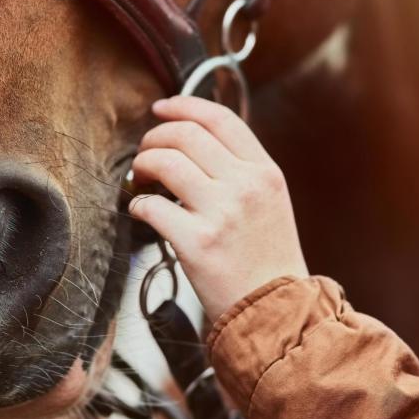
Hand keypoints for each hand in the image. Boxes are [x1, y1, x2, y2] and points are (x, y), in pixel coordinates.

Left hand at [129, 96, 308, 322]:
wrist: (278, 312)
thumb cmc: (268, 261)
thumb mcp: (270, 203)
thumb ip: (241, 171)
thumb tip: (193, 141)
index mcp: (265, 172)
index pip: (220, 118)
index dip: (184, 105)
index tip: (161, 109)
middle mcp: (246, 186)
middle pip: (185, 134)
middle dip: (154, 137)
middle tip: (145, 153)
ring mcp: (222, 213)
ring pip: (164, 162)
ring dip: (142, 166)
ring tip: (141, 180)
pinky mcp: (198, 243)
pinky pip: (151, 207)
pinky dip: (139, 206)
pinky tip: (144, 214)